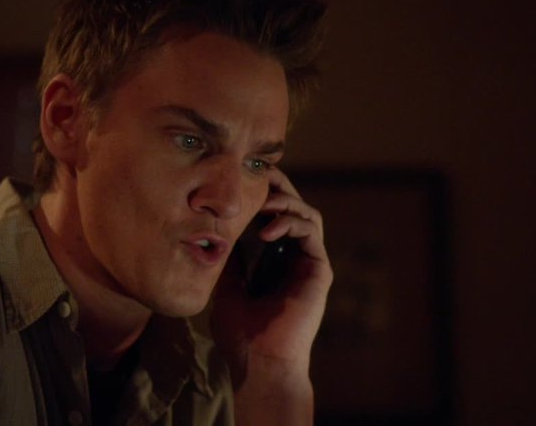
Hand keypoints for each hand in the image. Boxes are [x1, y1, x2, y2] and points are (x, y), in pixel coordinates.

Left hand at [210, 168, 332, 422]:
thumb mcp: (225, 284)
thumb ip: (229, 255)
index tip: (240, 178)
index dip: (263, 193)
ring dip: (284, 201)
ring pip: (307, 213)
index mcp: (275, 258)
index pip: (275, 214)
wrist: (258, 362)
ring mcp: (309, 262)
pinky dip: (291, 222)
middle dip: (277, 187)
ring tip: (260, 203)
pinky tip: (266, 230)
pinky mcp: (319, 269)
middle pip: (294, 207)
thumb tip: (216, 225)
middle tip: (256, 174)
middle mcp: (296, 257)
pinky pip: (311, 231)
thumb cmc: (240, 332)